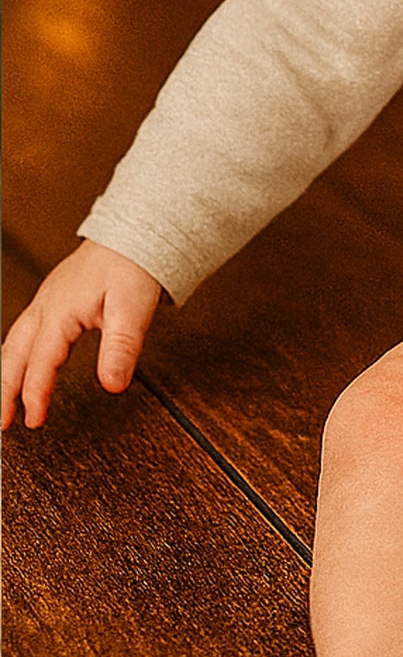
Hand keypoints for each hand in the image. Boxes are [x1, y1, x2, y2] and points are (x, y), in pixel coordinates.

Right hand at [1, 240, 162, 429]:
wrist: (136, 231)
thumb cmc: (134, 264)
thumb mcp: (133, 308)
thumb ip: (122, 348)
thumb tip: (113, 385)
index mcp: (60, 312)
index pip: (41, 363)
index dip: (35, 395)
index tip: (33, 422)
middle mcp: (46, 307)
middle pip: (13, 356)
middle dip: (3, 392)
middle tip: (0, 424)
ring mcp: (47, 301)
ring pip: (14, 344)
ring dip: (5, 374)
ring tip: (2, 404)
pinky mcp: (54, 297)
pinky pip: (25, 331)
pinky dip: (16, 355)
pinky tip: (20, 365)